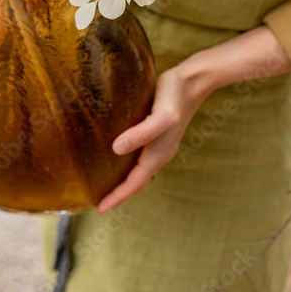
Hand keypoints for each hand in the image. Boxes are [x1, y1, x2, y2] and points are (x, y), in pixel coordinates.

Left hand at [95, 61, 210, 213]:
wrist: (193, 81)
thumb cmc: (175, 95)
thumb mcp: (161, 115)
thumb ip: (141, 133)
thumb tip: (116, 148)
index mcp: (158, 154)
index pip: (135, 183)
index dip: (117, 197)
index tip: (99, 210)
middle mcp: (159, 153)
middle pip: (136, 181)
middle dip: (118, 194)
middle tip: (98, 204)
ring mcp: (159, 144)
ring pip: (138, 170)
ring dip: (123, 182)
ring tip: (105, 187)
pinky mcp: (156, 132)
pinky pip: (140, 157)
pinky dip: (127, 165)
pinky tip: (116, 158)